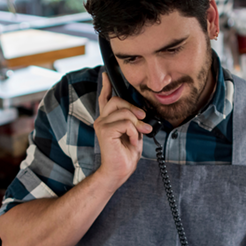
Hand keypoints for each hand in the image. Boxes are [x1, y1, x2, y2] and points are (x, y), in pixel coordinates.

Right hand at [94, 72, 151, 190]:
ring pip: (125, 112)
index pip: (105, 99)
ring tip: (138, 135)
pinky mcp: (104, 131)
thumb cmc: (125, 155)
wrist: (119, 170)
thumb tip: (142, 113)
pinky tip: (132, 140)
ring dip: (136, 125)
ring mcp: (101, 124)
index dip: (106, 86)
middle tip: (143, 121)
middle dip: (134, 109)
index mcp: (108, 119)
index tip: (106, 74)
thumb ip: (134, 121)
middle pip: (118, 101)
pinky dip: (134, 132)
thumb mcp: (134, 133)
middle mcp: (101, 120)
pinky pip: (126, 123)